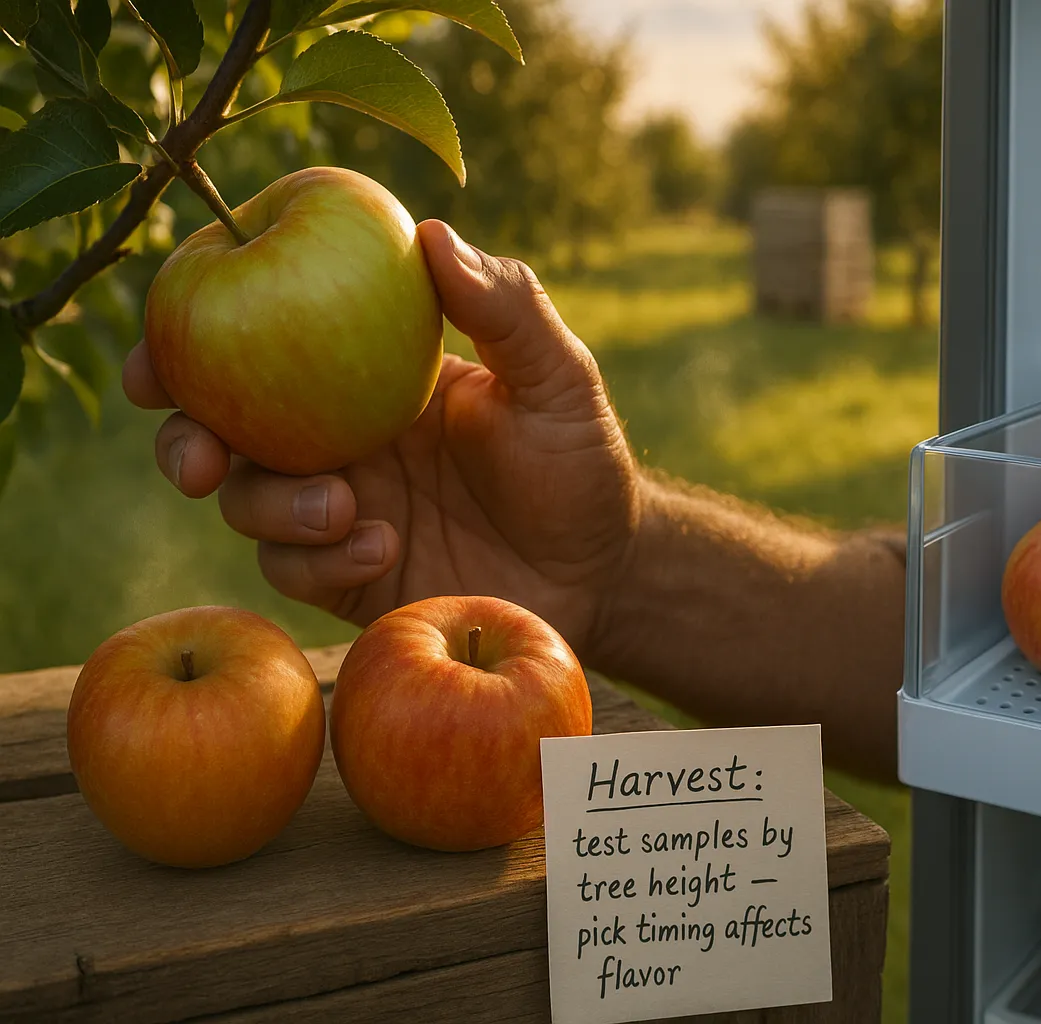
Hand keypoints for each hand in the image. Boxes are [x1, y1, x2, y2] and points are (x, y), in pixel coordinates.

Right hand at [122, 220, 641, 655]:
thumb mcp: (558, 379)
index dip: (196, 334)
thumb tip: (431, 233)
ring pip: (247, 502)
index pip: (263, 335)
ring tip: (344, 507)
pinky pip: (294, 569)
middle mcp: (335, 436)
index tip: (158, 346)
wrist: (602, 571)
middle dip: (182, 437)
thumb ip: (506, 309)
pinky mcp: (348, 576)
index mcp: (364, 372)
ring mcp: (336, 508)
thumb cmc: (581, 463)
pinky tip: (383, 547)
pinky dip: (321, 558)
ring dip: (272, 503)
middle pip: (220, 427)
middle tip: (195, 454)